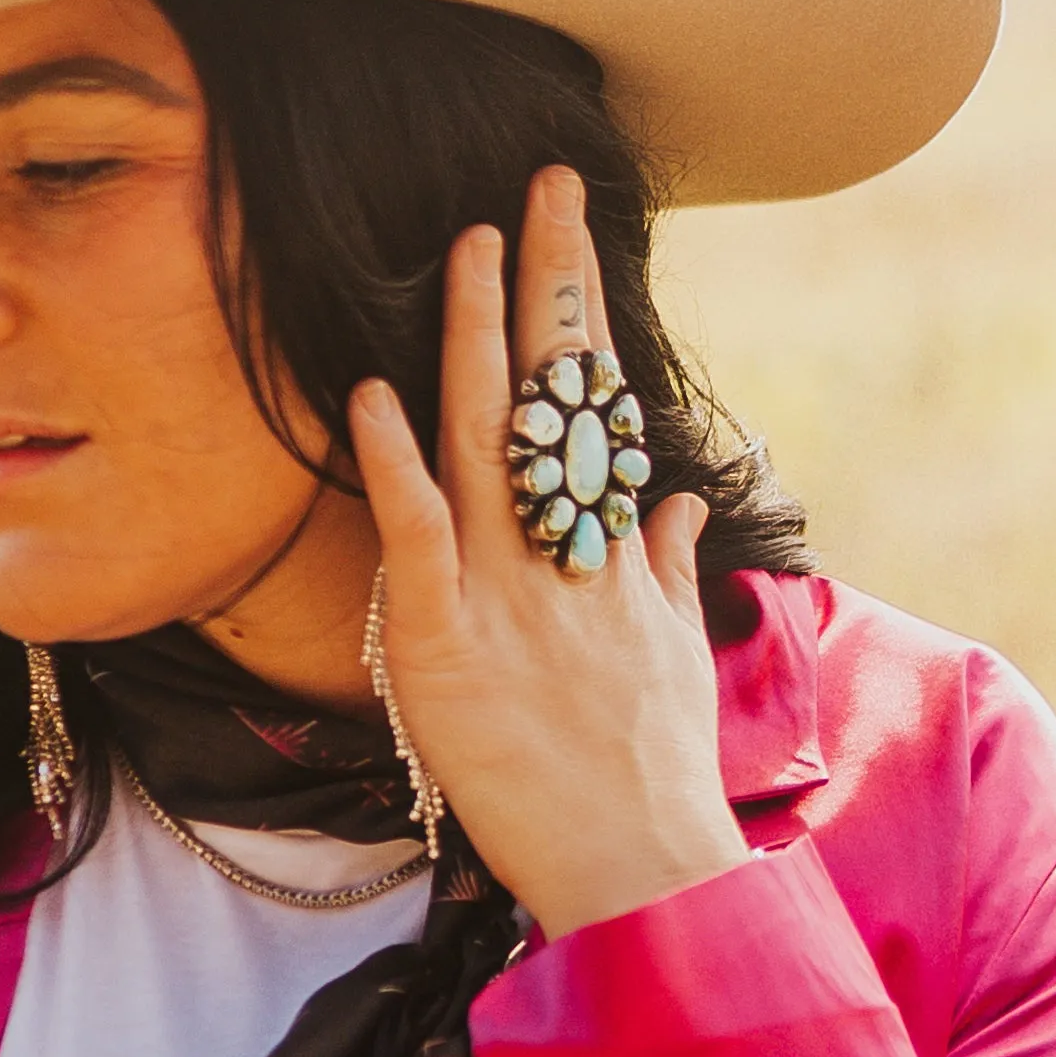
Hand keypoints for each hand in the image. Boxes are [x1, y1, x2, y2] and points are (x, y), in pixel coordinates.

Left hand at [349, 166, 748, 938]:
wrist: (641, 869)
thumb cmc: (654, 773)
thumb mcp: (678, 654)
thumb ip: (674, 566)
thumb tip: (682, 499)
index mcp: (616, 548)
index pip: (597, 399)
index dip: (579, 308)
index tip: (566, 226)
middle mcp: (568, 552)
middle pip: (555, 393)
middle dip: (543, 283)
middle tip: (536, 187)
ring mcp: (507, 593)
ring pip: (485, 441)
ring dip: (473, 336)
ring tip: (466, 244)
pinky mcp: (447, 645)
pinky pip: (415, 536)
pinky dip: (393, 462)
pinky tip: (373, 392)